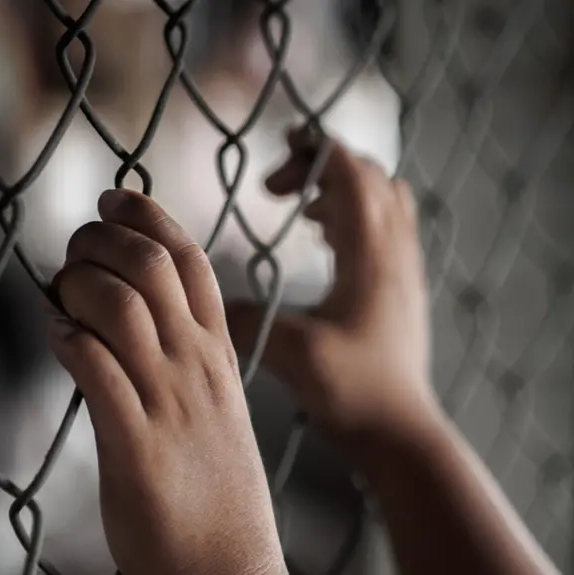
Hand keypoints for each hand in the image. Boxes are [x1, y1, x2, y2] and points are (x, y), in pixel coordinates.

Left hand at [46, 189, 285, 574]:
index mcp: (219, 354)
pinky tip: (56, 336)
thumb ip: (180, 358)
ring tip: (59, 296)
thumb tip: (121, 317)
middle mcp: (198, 368)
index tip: (112, 199)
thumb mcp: (211, 408)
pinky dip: (67, 339)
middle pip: (151, 266)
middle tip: (72, 250)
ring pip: (120, 307)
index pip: (190, 258)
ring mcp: (169, 404)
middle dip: (101, 239)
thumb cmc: (212, 486)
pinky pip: (95, 369)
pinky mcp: (135, 446)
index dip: (147, 216)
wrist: (227, 568)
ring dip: (77, 284)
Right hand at [226, 128, 437, 447]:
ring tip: (301, 211)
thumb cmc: (350, 391)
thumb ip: (243, 320)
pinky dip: (354, 214)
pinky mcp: (401, 285)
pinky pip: (386, 223)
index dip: (314, 151)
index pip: (351, 172)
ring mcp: (404, 267)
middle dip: (321, 166)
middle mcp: (394, 251)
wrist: (398, 430)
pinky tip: (322, 242)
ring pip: (382, 197)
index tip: (274, 157)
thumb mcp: (291, 353)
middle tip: (277, 189)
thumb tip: (201, 299)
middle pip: (368, 174)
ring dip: (341, 188)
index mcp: (370, 255)